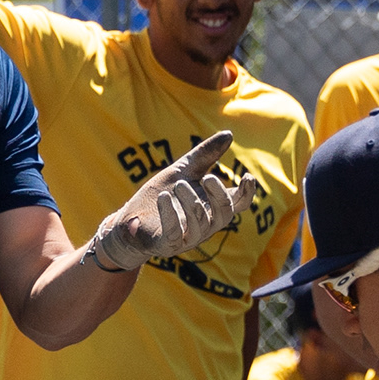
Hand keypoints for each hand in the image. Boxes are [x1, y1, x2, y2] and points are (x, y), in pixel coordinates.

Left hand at [83, 132, 251, 273]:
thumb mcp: (183, 171)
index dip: (246, 193)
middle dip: (218, 195)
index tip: (247, 177)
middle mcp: (206, 225)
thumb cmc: (161, 195)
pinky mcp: (168, 245)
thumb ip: (205, 155)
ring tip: (179, 185)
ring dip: (192, 203)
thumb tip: (229, 134)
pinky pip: (175, 234)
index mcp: (212, 207)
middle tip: (208, 177)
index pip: (237, 204)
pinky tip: (164, 198)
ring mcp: (188, 237)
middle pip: (224, 214)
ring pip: (201, 224)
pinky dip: (171, 215)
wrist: (131, 218)